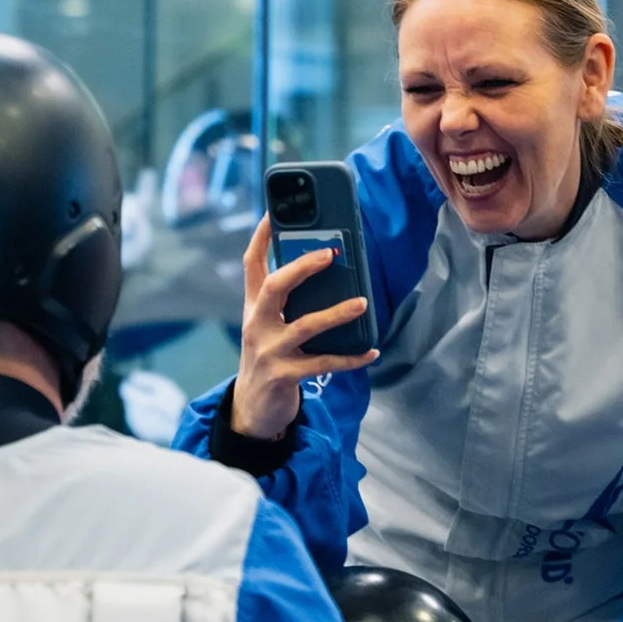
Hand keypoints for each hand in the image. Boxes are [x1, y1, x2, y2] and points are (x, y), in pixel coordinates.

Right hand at [226, 217, 376, 440]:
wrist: (251, 409)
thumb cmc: (269, 357)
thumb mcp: (268, 325)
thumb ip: (287, 301)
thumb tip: (327, 270)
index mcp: (253, 306)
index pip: (252, 263)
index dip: (262, 237)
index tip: (275, 212)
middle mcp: (258, 324)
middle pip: (275, 286)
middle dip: (302, 267)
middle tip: (330, 254)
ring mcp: (270, 351)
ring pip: (305, 325)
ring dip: (336, 313)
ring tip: (362, 303)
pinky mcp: (285, 376)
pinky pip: (324, 363)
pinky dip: (350, 358)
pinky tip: (371, 351)